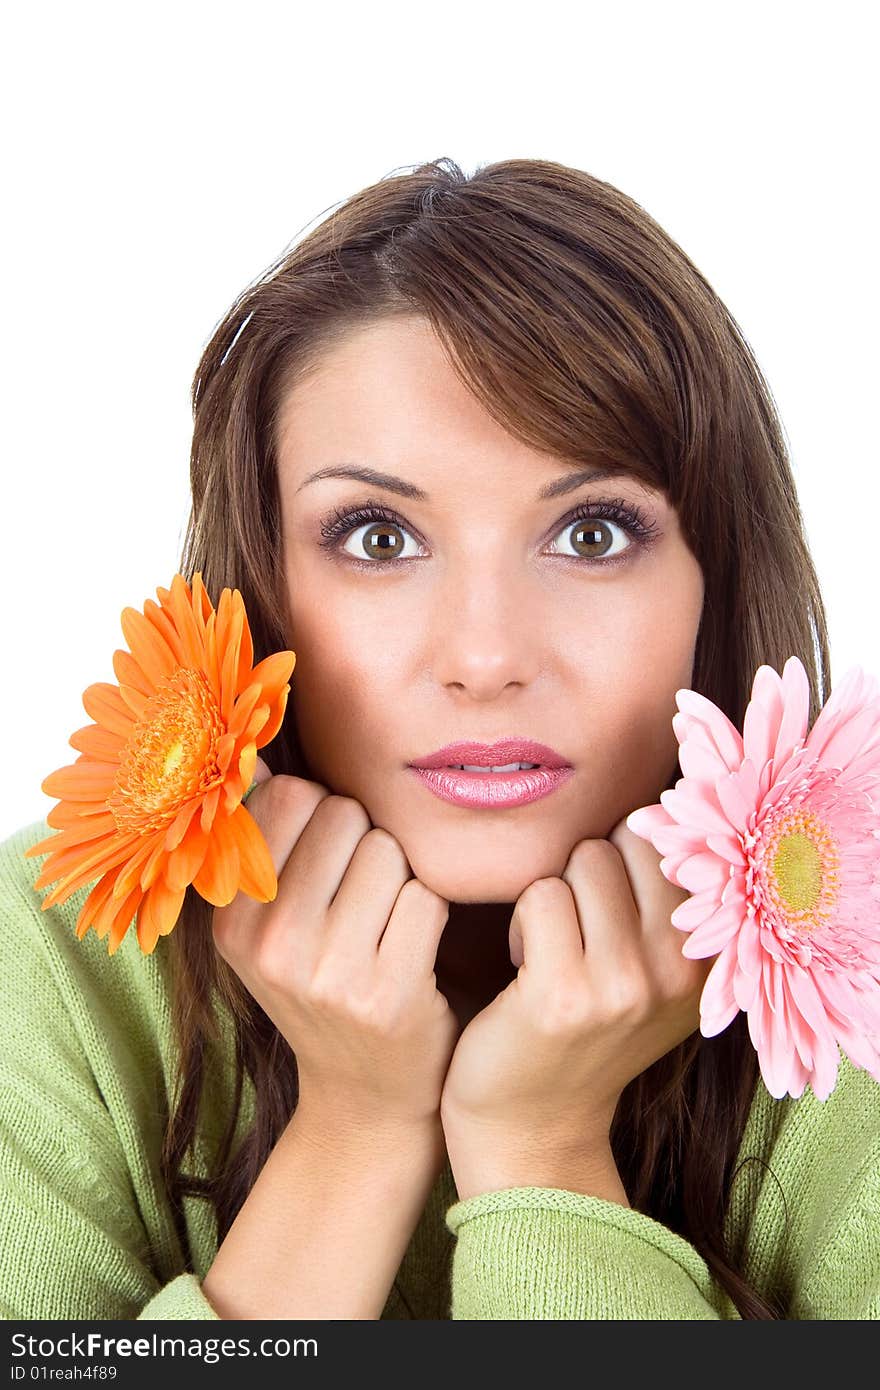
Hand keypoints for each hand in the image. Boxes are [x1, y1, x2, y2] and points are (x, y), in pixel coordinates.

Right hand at [212, 757, 460, 1139]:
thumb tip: (255, 750)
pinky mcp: (388, 994)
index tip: (324, 863)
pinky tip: (412, 953)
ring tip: (384, 927)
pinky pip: (426, 897)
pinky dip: (429, 915)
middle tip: (360, 902)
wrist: (365, 1096)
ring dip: (401, 879)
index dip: (322, 816)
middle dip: (366, 844)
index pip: (289, 796)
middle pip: (346, 816)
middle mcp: (269, 944)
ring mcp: (327, 974)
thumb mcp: (269, 925)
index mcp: (230, 917)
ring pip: (390, 851)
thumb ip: (262, 839)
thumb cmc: (324, 984)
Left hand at [438, 816, 712, 1195]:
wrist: (533, 1124)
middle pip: (628, 839)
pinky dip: (521, 923)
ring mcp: (627, 984)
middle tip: (579, 929)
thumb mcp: (653, 970)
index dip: (631, 851)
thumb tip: (668, 802)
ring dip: (553, 894)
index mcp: (711, 957)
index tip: (614, 901)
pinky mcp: (565, 995)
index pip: (679, 840)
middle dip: (590, 868)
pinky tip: (525, 969)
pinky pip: (540, 895)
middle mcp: (682, 970)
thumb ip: (672, 901)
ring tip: (552, 949)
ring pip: (582, 860)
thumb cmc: (585, 1028)